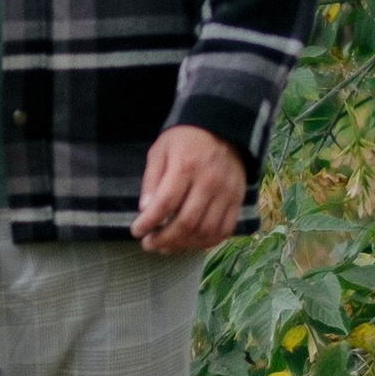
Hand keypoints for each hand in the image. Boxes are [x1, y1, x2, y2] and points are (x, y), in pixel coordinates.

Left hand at [131, 124, 248, 255]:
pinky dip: (206, 242)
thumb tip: (145, 210)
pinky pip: (224, 229)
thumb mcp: (160, 151)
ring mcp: (226, 193)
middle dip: (164, 239)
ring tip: (166, 247)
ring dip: (183, 245)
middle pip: (186, 222)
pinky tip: (190, 243)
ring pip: (205, 231)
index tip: (136, 231)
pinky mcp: (237, 200)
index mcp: (186, 167)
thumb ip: (151, 179)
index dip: (149, 222)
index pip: (166, 203)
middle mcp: (209, 182)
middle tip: (149, 244)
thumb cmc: (185, 140)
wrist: (222, 128)